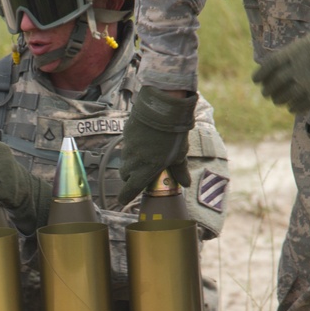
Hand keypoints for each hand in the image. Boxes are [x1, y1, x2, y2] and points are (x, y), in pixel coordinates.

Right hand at [117, 85, 195, 204]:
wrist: (161, 110)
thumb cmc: (172, 135)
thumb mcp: (180, 155)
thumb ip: (180, 171)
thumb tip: (185, 184)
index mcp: (144, 172)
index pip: (129, 190)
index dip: (125, 197)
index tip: (124, 200)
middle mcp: (132, 162)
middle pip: (125, 175)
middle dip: (131, 176)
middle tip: (142, 172)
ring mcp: (127, 148)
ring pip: (125, 160)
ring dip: (132, 161)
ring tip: (146, 153)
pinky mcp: (126, 134)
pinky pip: (127, 145)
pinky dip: (133, 146)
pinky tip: (145, 139)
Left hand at [252, 19, 309, 113]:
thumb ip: (292, 53)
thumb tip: (275, 65)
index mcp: (294, 52)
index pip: (269, 66)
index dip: (260, 75)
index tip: (256, 80)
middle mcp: (297, 68)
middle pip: (274, 84)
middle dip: (268, 90)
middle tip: (267, 93)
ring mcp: (307, 82)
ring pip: (284, 97)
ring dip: (278, 100)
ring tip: (278, 100)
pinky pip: (298, 106)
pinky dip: (293, 108)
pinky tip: (292, 107)